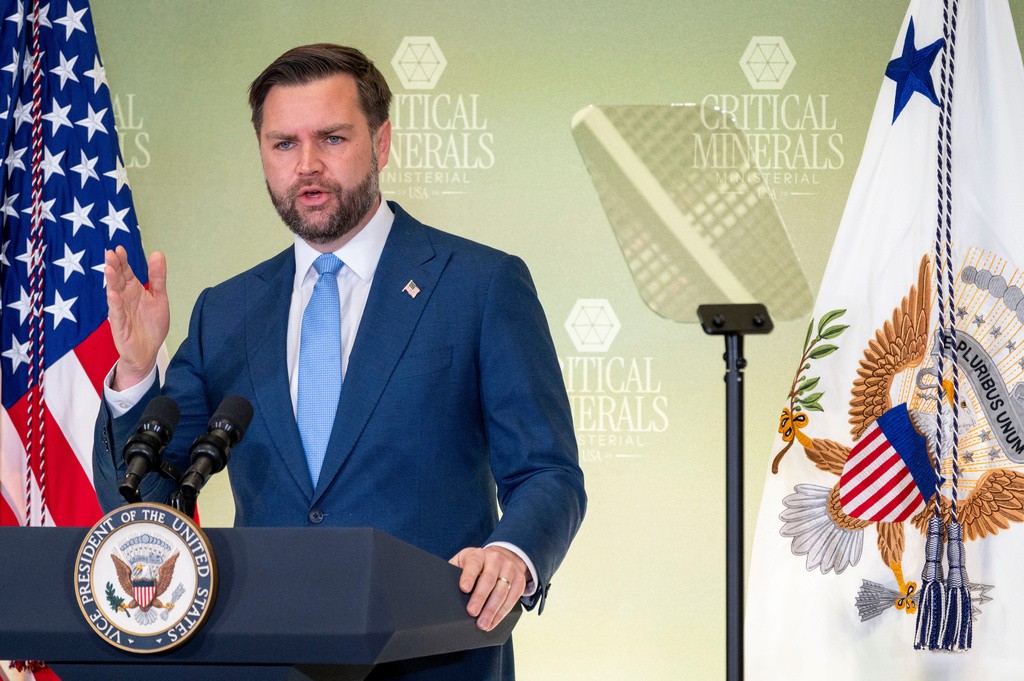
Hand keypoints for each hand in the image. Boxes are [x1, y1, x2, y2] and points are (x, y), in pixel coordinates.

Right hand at [104, 246, 169, 389]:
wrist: (149, 351)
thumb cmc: (151, 324)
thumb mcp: (159, 298)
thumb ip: (158, 278)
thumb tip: (157, 253)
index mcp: (134, 291)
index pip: (126, 272)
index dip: (123, 261)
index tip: (119, 249)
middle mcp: (125, 299)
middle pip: (118, 280)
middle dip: (114, 267)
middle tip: (110, 254)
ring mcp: (120, 312)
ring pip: (114, 295)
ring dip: (111, 282)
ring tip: (109, 269)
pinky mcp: (120, 327)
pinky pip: (117, 314)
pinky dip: (115, 305)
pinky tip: (113, 294)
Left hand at [449, 545, 527, 630]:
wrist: (505, 556)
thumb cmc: (478, 564)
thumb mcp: (465, 560)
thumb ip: (454, 570)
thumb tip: (439, 587)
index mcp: (479, 554)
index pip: (473, 564)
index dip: (468, 576)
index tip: (463, 588)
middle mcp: (496, 559)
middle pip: (488, 580)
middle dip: (480, 598)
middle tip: (472, 613)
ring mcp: (510, 569)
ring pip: (501, 591)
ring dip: (492, 610)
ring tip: (483, 624)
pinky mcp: (519, 580)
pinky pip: (512, 598)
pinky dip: (502, 613)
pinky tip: (493, 622)